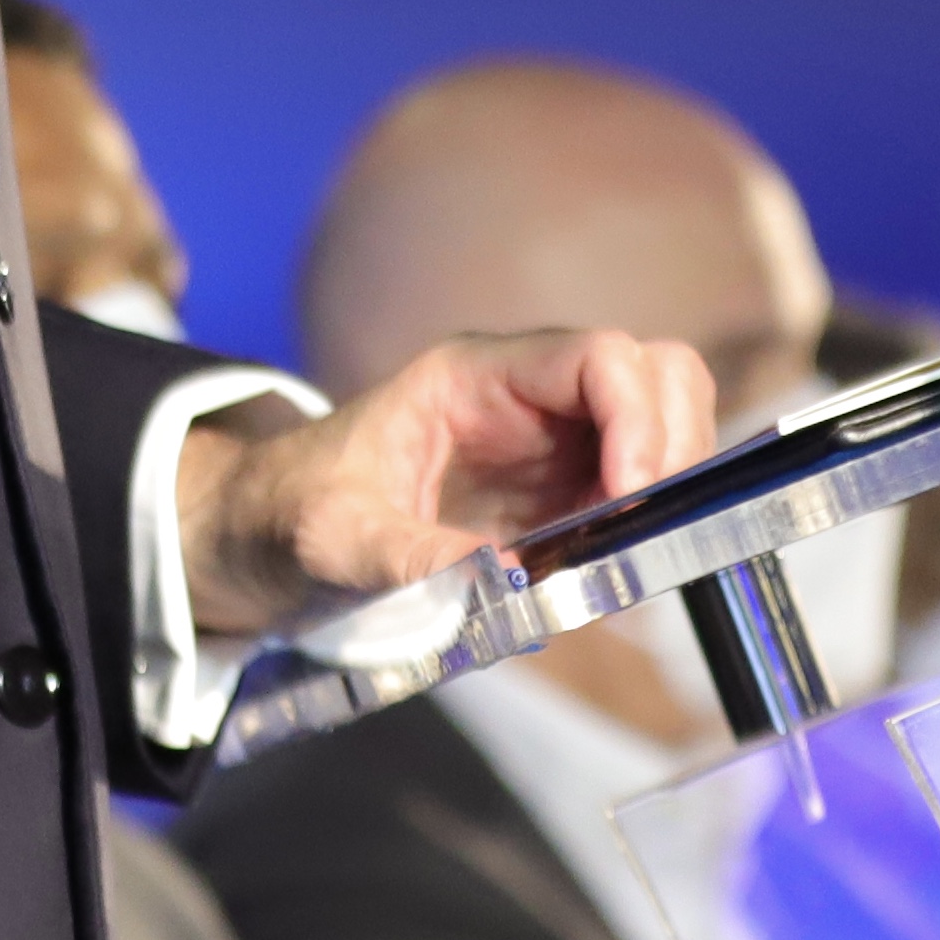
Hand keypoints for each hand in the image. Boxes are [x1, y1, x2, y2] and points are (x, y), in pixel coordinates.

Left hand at [175, 330, 724, 638]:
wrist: (266, 535)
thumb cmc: (290, 515)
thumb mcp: (332, 539)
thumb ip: (407, 557)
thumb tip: (497, 581)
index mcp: (473, 377)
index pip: (596, 357)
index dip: (636, 416)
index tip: (633, 495)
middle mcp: (526, 397)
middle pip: (653, 375)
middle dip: (672, 444)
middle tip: (646, 528)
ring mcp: (549, 445)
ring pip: (659, 430)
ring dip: (667, 491)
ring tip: (627, 560)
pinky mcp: (556, 497)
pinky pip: (633, 497)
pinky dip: (644, 533)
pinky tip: (609, 582)